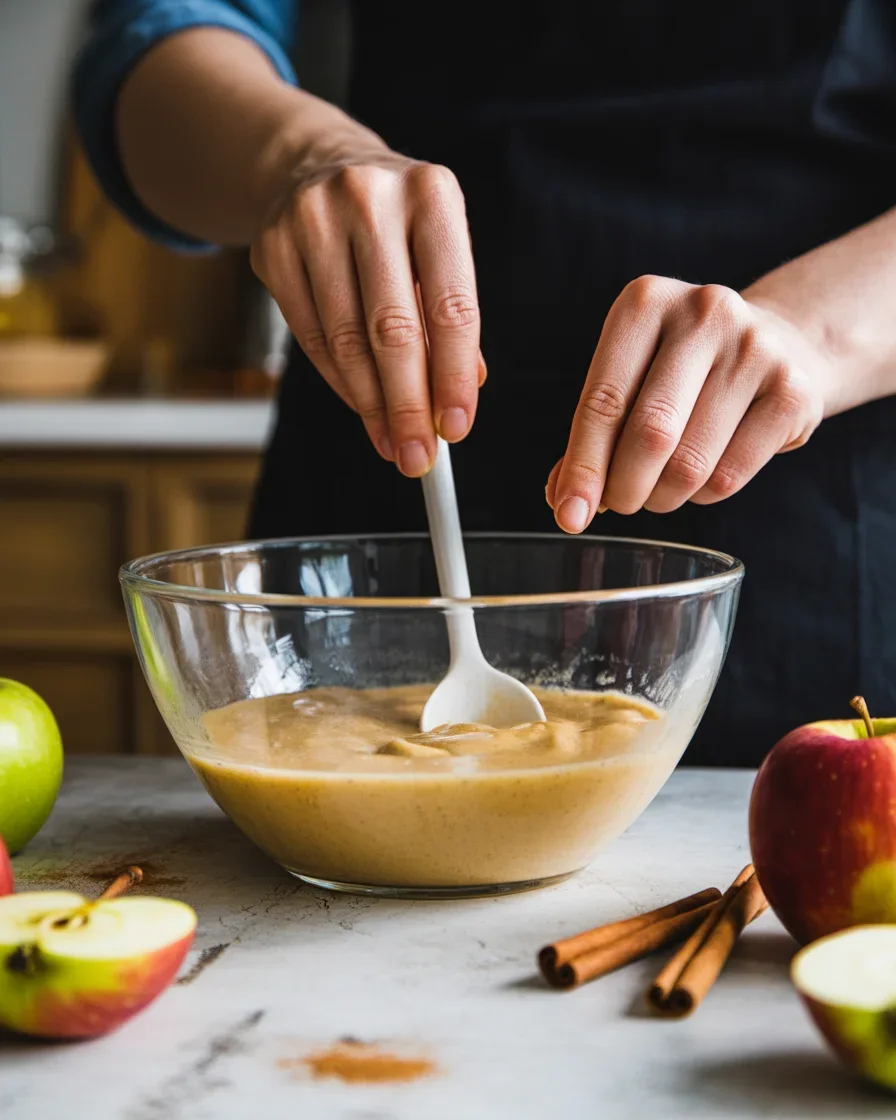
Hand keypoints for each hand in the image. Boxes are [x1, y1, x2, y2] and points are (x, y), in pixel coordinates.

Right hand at [250, 133, 483, 475]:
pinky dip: (341, 384)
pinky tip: (363, 409)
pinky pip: (311, 337)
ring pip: (346, 341)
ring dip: (373, 406)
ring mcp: (313, 220)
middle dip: (409, 406)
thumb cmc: (396, 223)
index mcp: (432, 195)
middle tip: (420, 457)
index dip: (454, 377)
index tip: (457, 428)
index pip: (450, 306)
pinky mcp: (273, 247)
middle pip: (393, 330)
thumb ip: (449, 318)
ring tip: (394, 443)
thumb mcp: (438, 249)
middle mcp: (370, 200)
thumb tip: (459, 400)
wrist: (318, 167)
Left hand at [547, 276, 833, 530]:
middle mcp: (702, 313)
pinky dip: (704, 495)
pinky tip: (703, 478)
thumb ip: (594, 433)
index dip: (583, 467)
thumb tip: (566, 502)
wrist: (784, 343)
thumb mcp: (632, 377)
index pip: (603, 400)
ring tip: (660, 490)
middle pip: (650, 433)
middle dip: (624, 489)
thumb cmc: (684, 370)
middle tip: (620, 505)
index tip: (569, 515)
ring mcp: (755, 348)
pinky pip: (730, 475)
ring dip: (663, 496)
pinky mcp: (794, 391)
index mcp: (645, 303)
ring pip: (690, 463)